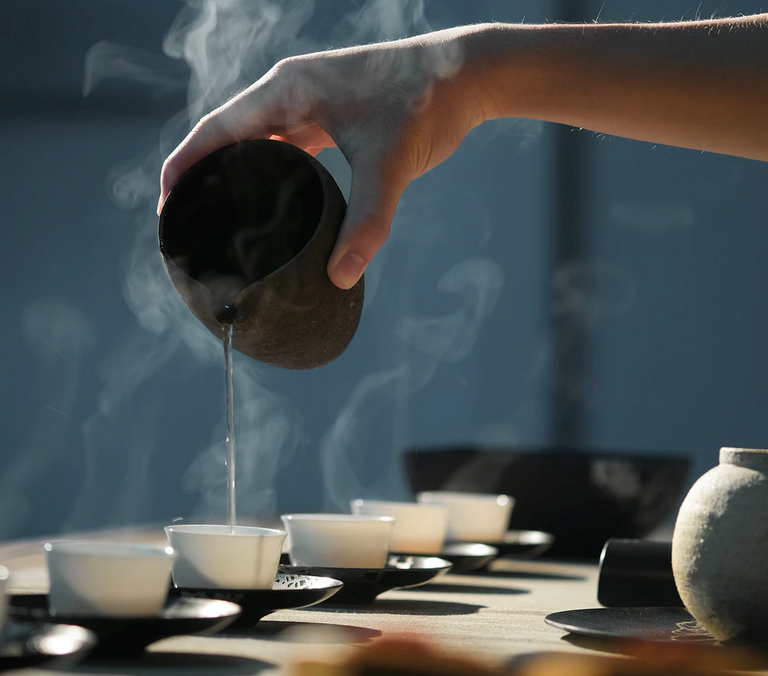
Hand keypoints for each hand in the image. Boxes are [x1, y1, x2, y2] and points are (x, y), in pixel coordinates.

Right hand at [158, 29, 484, 288]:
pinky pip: (286, 142)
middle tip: (189, 220)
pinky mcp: (331, 114)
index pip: (216, 129)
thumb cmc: (425, 105)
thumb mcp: (389, 166)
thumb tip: (341, 277)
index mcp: (287, 89)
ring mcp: (310, 101)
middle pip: (229, 135)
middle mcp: (290, 90)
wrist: (467, 75)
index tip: (167, 205)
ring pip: (257, 139)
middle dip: (204, 174)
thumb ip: (366, 224)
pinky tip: (270, 198)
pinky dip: (271, 169)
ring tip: (220, 214)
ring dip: (236, 172)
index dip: (184, 165)